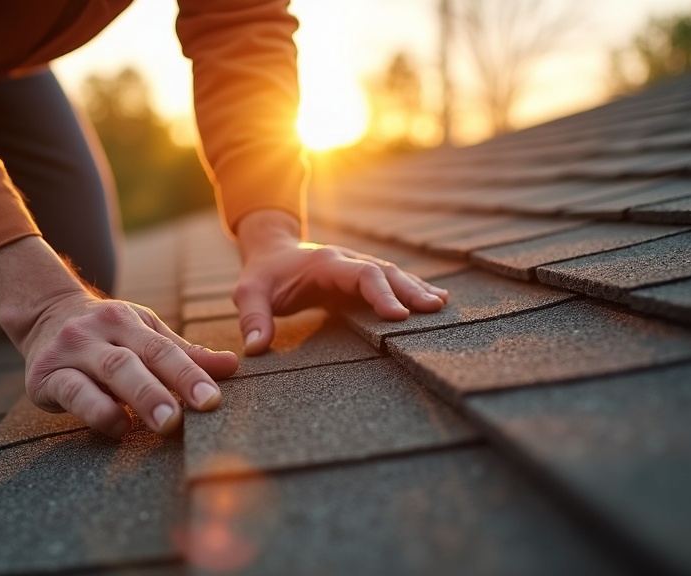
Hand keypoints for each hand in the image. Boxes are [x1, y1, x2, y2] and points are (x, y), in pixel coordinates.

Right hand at [0, 237, 238, 437]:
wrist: (43, 316)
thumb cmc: (107, 334)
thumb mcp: (143, 333)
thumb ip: (184, 354)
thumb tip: (232, 366)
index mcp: (126, 321)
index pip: (162, 349)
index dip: (190, 373)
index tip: (214, 399)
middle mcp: (98, 333)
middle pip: (136, 359)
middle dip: (167, 387)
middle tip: (197, 412)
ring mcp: (70, 353)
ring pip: (107, 374)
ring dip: (137, 399)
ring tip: (165, 422)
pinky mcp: (45, 378)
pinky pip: (73, 393)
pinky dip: (97, 411)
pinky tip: (118, 426)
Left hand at [233, 210, 448, 354]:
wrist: (270, 252)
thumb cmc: (262, 275)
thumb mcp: (248, 292)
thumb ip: (253, 317)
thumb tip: (256, 349)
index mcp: (326, 263)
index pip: (361, 274)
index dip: (381, 293)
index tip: (398, 316)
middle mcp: (347, 261)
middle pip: (386, 272)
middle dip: (410, 289)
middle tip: (435, 309)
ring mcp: (356, 269)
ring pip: (393, 275)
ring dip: (416, 289)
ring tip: (442, 306)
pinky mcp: (360, 280)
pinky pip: (389, 284)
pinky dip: (411, 290)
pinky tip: (434, 301)